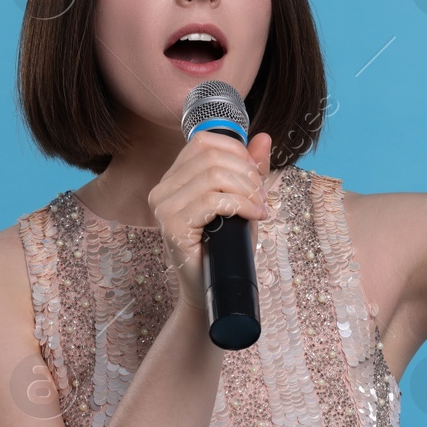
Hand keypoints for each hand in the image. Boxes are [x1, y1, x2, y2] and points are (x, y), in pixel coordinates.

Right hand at [149, 130, 273, 312]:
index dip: (237, 152)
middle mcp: (163, 189)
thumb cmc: (225, 246)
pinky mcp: (173, 226)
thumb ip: (250, 169)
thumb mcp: (242, 200)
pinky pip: (213, 200)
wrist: (212, 288)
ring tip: (259, 207)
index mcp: (175, 178)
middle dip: (247, 173)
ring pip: (214, 176)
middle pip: (211, 156)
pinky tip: (254, 216)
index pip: (204, 142)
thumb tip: (263, 138)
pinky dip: (241, 204)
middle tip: (262, 196)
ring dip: (247, 190)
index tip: (255, 175)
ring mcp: (164, 207)